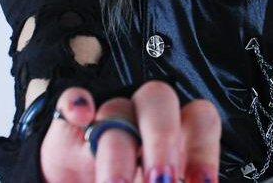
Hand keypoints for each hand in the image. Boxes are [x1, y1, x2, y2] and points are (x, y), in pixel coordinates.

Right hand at [40, 80, 221, 182]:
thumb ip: (177, 182)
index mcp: (176, 139)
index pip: (200, 119)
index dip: (204, 148)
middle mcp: (144, 122)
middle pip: (159, 99)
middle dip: (161, 137)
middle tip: (160, 181)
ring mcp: (107, 119)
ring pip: (116, 108)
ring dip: (117, 146)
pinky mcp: (69, 125)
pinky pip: (73, 97)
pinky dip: (77, 102)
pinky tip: (82, 117)